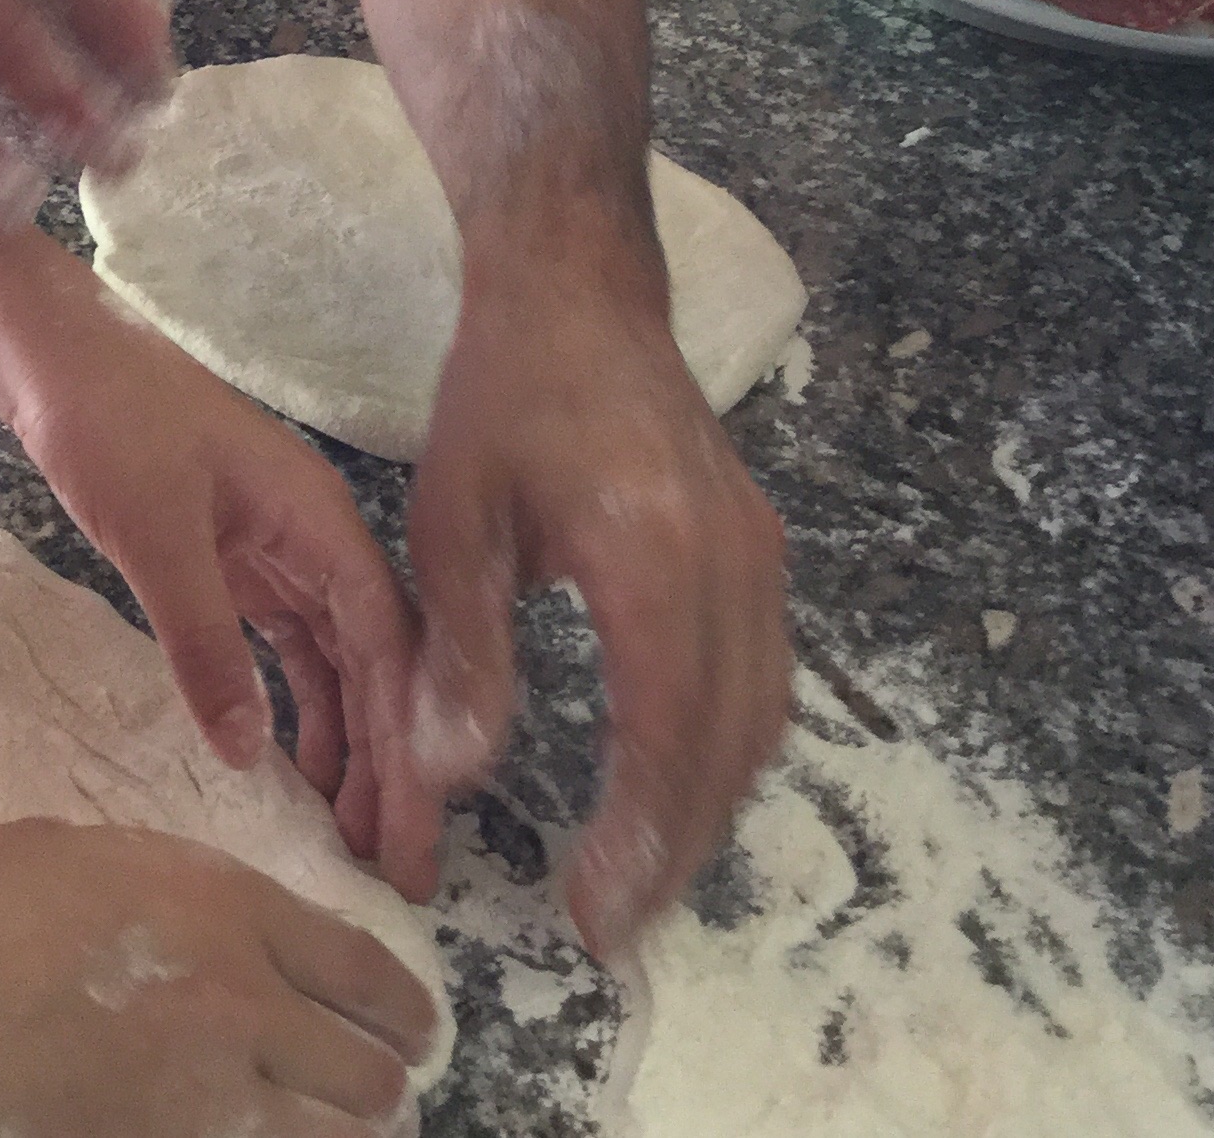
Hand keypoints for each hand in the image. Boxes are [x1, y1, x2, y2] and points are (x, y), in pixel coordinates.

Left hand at [0, 247, 443, 901]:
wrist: (54, 357)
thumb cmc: (112, 424)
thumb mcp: (156, 535)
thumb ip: (204, 642)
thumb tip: (249, 755)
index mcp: (320, 520)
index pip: (390, 647)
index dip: (407, 742)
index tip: (409, 829)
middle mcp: (317, 539)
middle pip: (379, 663)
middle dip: (391, 763)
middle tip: (394, 867)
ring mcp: (281, 552)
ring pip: (339, 664)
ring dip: (351, 746)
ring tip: (349, 840)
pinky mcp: (239, 565)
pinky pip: (291, 651)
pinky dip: (301, 712)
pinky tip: (296, 773)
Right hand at [0, 820, 434, 1137]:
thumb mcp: (71, 860)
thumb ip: (159, 895)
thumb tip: (194, 928)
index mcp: (221, 906)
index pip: (358, 963)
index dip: (402, 1003)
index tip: (416, 1025)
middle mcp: (240, 1006)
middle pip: (370, 1071)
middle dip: (382, 1081)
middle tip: (378, 1088)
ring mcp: (210, 1103)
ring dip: (344, 1136)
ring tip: (340, 1132)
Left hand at [402, 218, 787, 957]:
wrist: (580, 289)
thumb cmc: (504, 393)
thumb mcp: (454, 515)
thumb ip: (460, 648)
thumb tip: (449, 775)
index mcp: (653, 557)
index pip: (667, 730)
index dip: (641, 835)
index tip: (598, 916)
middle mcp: (731, 564)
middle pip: (730, 742)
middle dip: (680, 845)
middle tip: (617, 925)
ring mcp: (758, 553)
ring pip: (761, 715)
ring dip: (710, 803)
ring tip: (643, 875)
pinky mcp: (759, 545)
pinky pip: (765, 673)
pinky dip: (728, 745)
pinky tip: (677, 780)